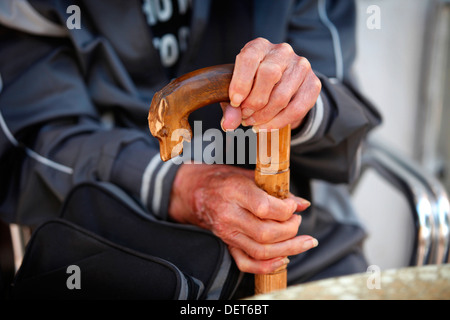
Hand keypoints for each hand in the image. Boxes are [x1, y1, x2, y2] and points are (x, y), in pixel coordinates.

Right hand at [168, 163, 317, 273]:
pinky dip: (268, 266)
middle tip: (297, 220)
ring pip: (261, 251)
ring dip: (288, 249)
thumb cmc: (225, 180)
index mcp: (235, 192)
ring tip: (303, 240)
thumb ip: (276, 190)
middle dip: (290, 230)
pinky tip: (284, 258)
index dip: (285, 210)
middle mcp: (230, 215)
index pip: (265, 208)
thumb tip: (302, 203)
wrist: (197, 192)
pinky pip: (247, 263)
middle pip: (266, 233)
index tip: (293, 206)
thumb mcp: (249, 176)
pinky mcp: (227, 244)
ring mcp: (227, 233)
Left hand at [220, 37, 320, 131]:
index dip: (240, 82)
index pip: (249, 58)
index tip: (235, 102)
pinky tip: (267, 127)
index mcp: (259, 46)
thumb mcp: (238, 91)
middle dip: (254, 101)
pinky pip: (297, 108)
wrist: (280, 86)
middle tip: (245, 115)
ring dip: (265, 115)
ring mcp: (300, 66)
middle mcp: (282, 51)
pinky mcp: (313, 83)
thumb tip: (228, 125)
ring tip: (254, 122)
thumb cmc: (252, 85)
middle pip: (269, 74)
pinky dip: (279, 122)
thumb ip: (231, 107)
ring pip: (282, 95)